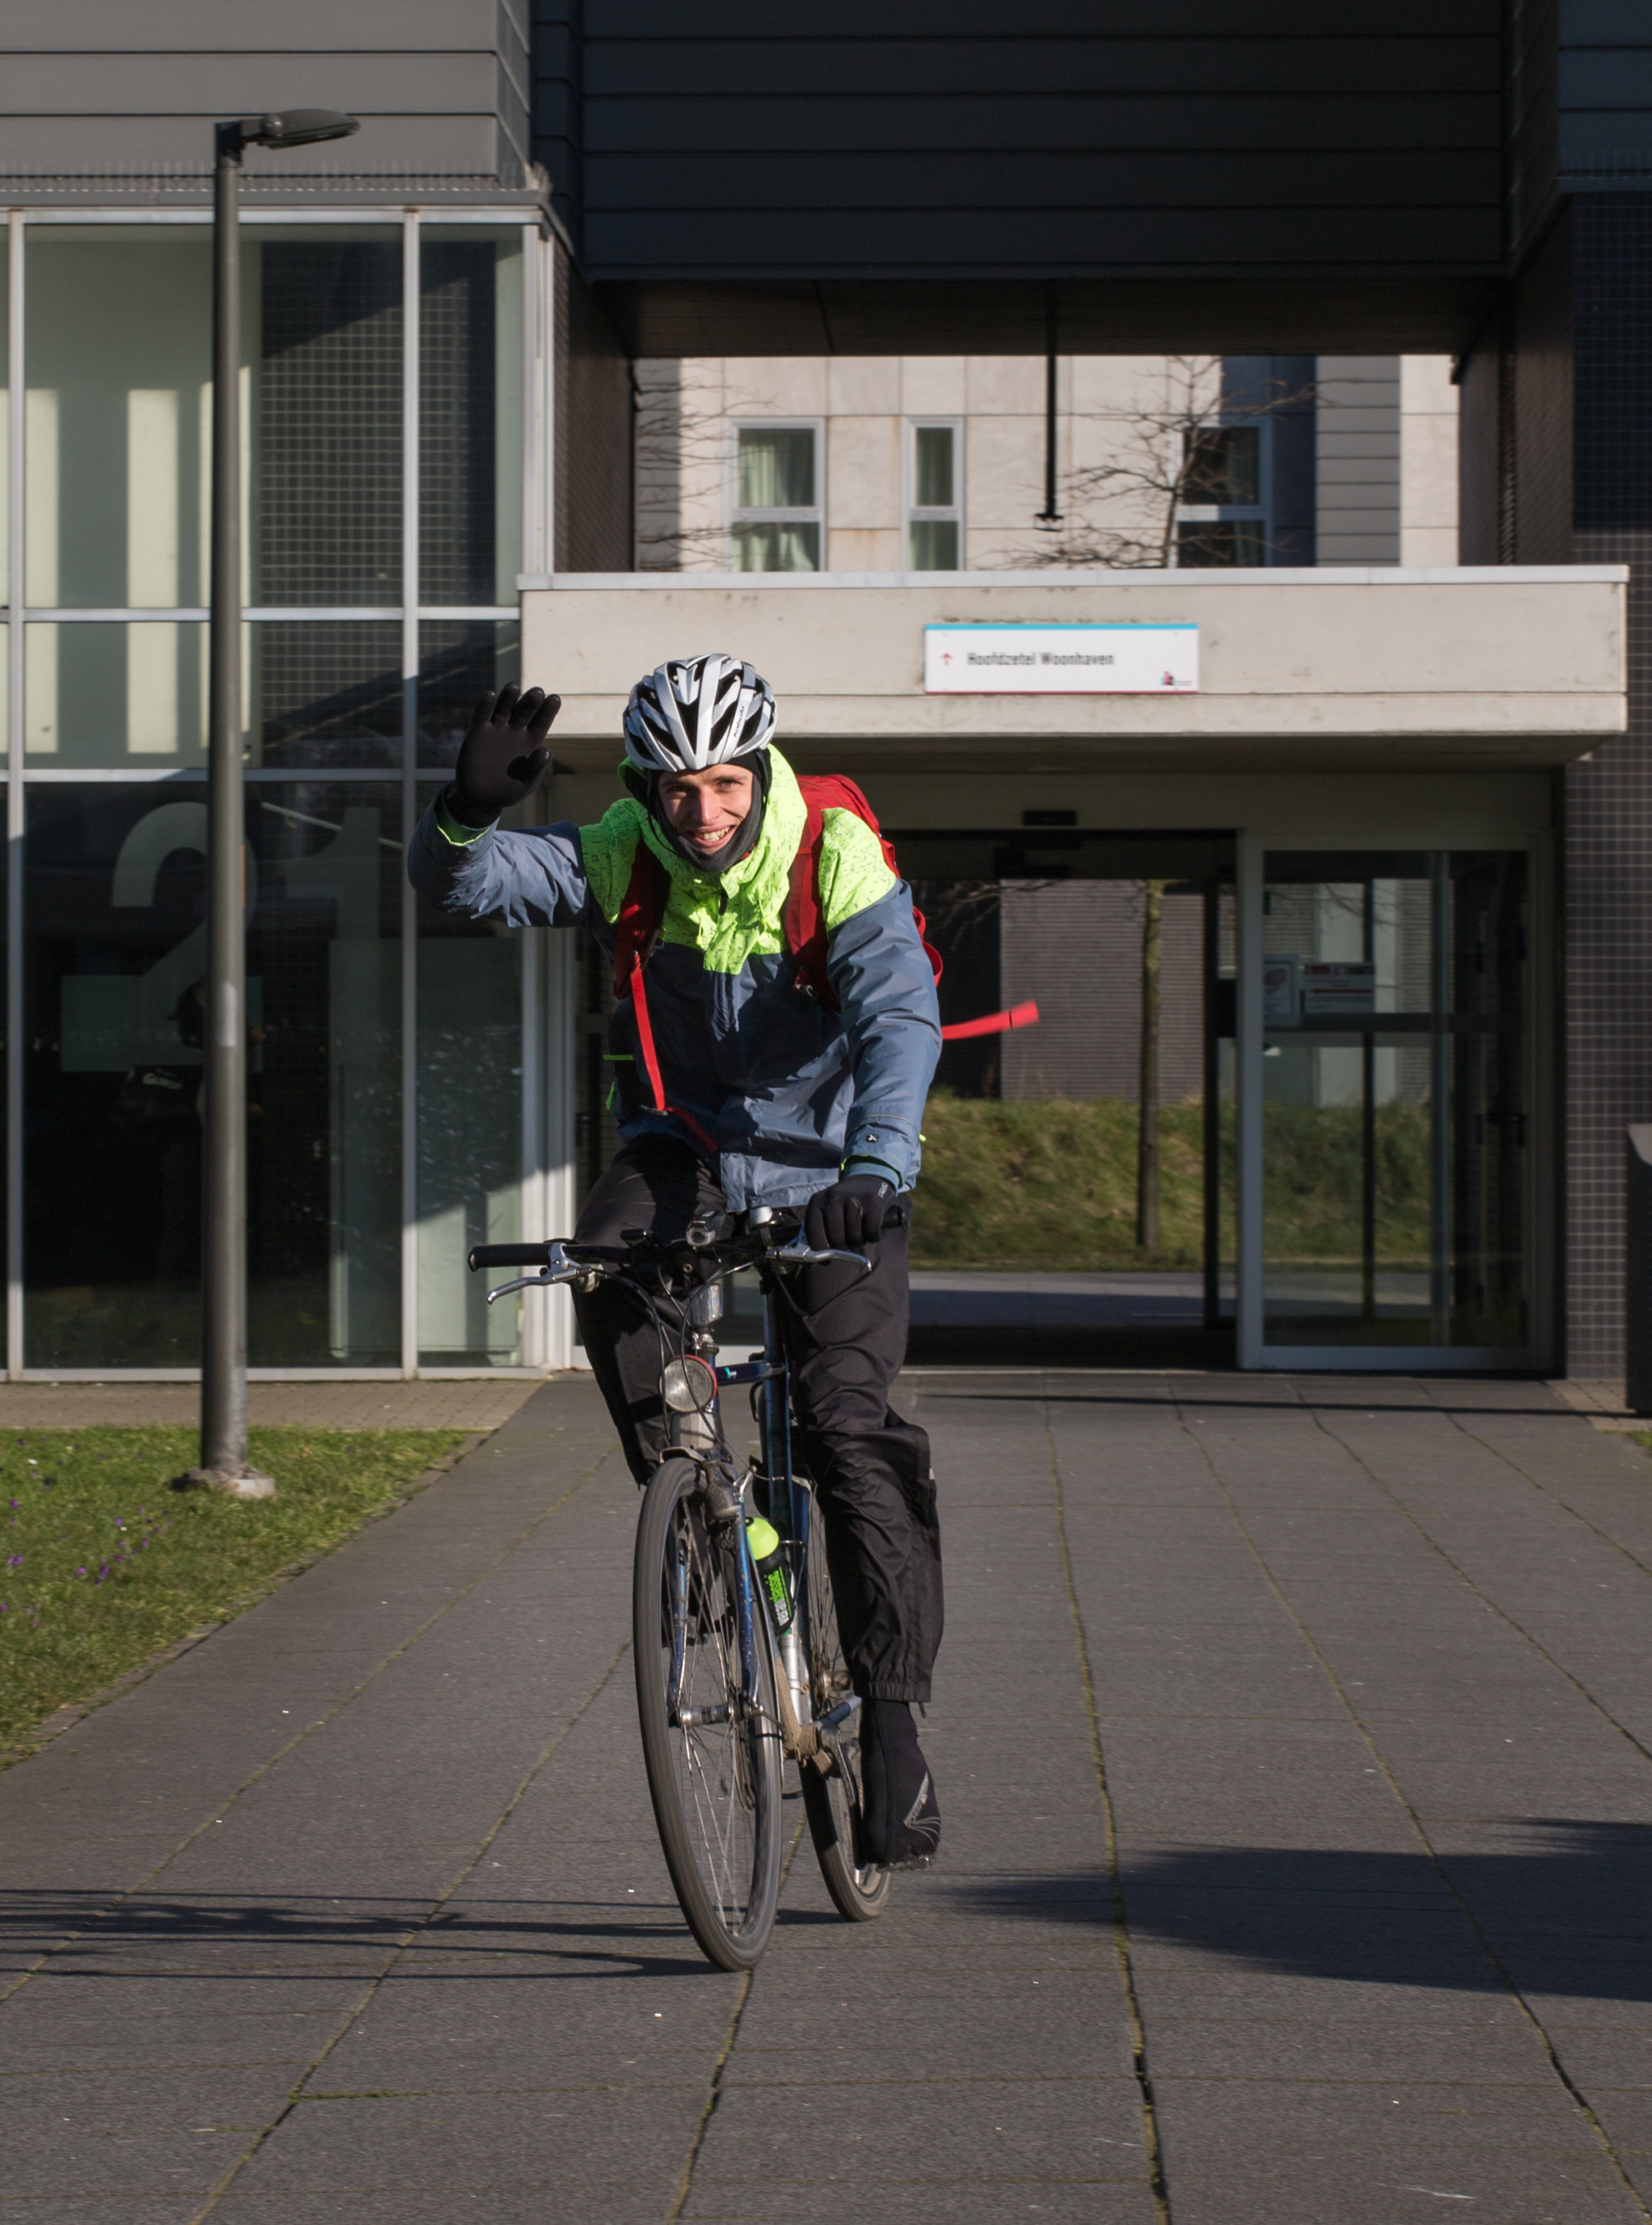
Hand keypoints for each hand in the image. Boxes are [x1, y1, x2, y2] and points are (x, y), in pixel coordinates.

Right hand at [449, 684, 561, 825]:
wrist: (481, 799)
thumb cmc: (508, 791)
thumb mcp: (526, 784)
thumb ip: (536, 769)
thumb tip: (546, 751)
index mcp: (530, 742)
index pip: (542, 722)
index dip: (548, 710)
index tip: (555, 698)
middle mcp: (514, 732)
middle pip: (524, 711)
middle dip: (531, 701)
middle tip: (538, 692)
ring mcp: (495, 731)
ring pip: (503, 708)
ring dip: (508, 697)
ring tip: (514, 687)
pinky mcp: (477, 733)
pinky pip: (481, 716)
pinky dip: (485, 705)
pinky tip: (490, 695)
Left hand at [804, 1172, 893, 1252]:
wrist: (870, 1177)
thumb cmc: (845, 1202)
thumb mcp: (827, 1208)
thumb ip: (819, 1229)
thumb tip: (814, 1259)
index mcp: (818, 1201)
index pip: (813, 1231)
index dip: (819, 1250)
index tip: (826, 1260)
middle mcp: (834, 1197)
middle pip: (836, 1237)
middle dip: (842, 1248)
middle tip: (847, 1247)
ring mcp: (854, 1199)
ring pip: (855, 1237)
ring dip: (859, 1242)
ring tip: (860, 1233)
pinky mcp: (873, 1202)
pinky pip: (871, 1233)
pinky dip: (874, 1237)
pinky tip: (872, 1230)